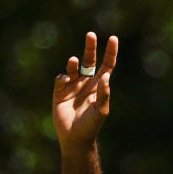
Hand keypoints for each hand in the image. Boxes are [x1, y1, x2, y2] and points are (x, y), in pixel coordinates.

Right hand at [52, 32, 117, 150]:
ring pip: (73, 68)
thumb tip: (105, 76)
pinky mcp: (59, 92)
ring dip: (73, 63)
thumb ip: (104, 94)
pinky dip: (63, 78)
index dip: (110, 52)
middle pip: (89, 60)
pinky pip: (60, 79)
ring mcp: (73, 87)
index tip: (113, 38)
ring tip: (73, 61)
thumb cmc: (91, 126)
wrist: (74, 139)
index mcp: (99, 86)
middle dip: (90, 47)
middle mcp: (86, 83)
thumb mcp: (101, 110)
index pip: (106, 65)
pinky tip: (65, 82)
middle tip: (90, 34)